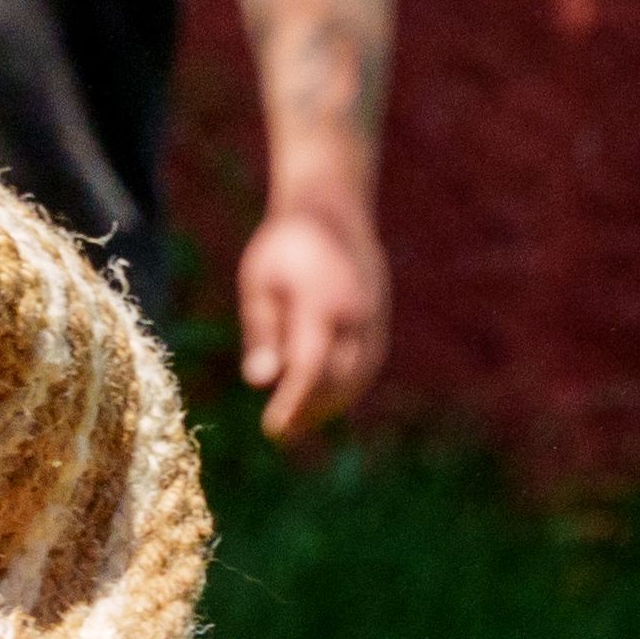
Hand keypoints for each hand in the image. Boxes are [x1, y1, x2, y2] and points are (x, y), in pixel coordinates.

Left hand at [236, 191, 390, 440]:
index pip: (309, 368)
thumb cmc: (285, 244)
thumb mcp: (259, 281)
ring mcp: (374, 317)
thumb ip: (260, 331)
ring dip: (329, 405)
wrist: (332, 205)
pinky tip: (322, 399)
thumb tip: (259, 381)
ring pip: (357, 378)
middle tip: (280, 432)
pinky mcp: (381, 320)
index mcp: (322, 303)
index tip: (272, 429)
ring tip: (298, 422)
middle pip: (337, 382)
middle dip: (310, 412)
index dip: (293, 404)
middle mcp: (355, 314)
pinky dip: (346, 387)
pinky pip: (367, 365)